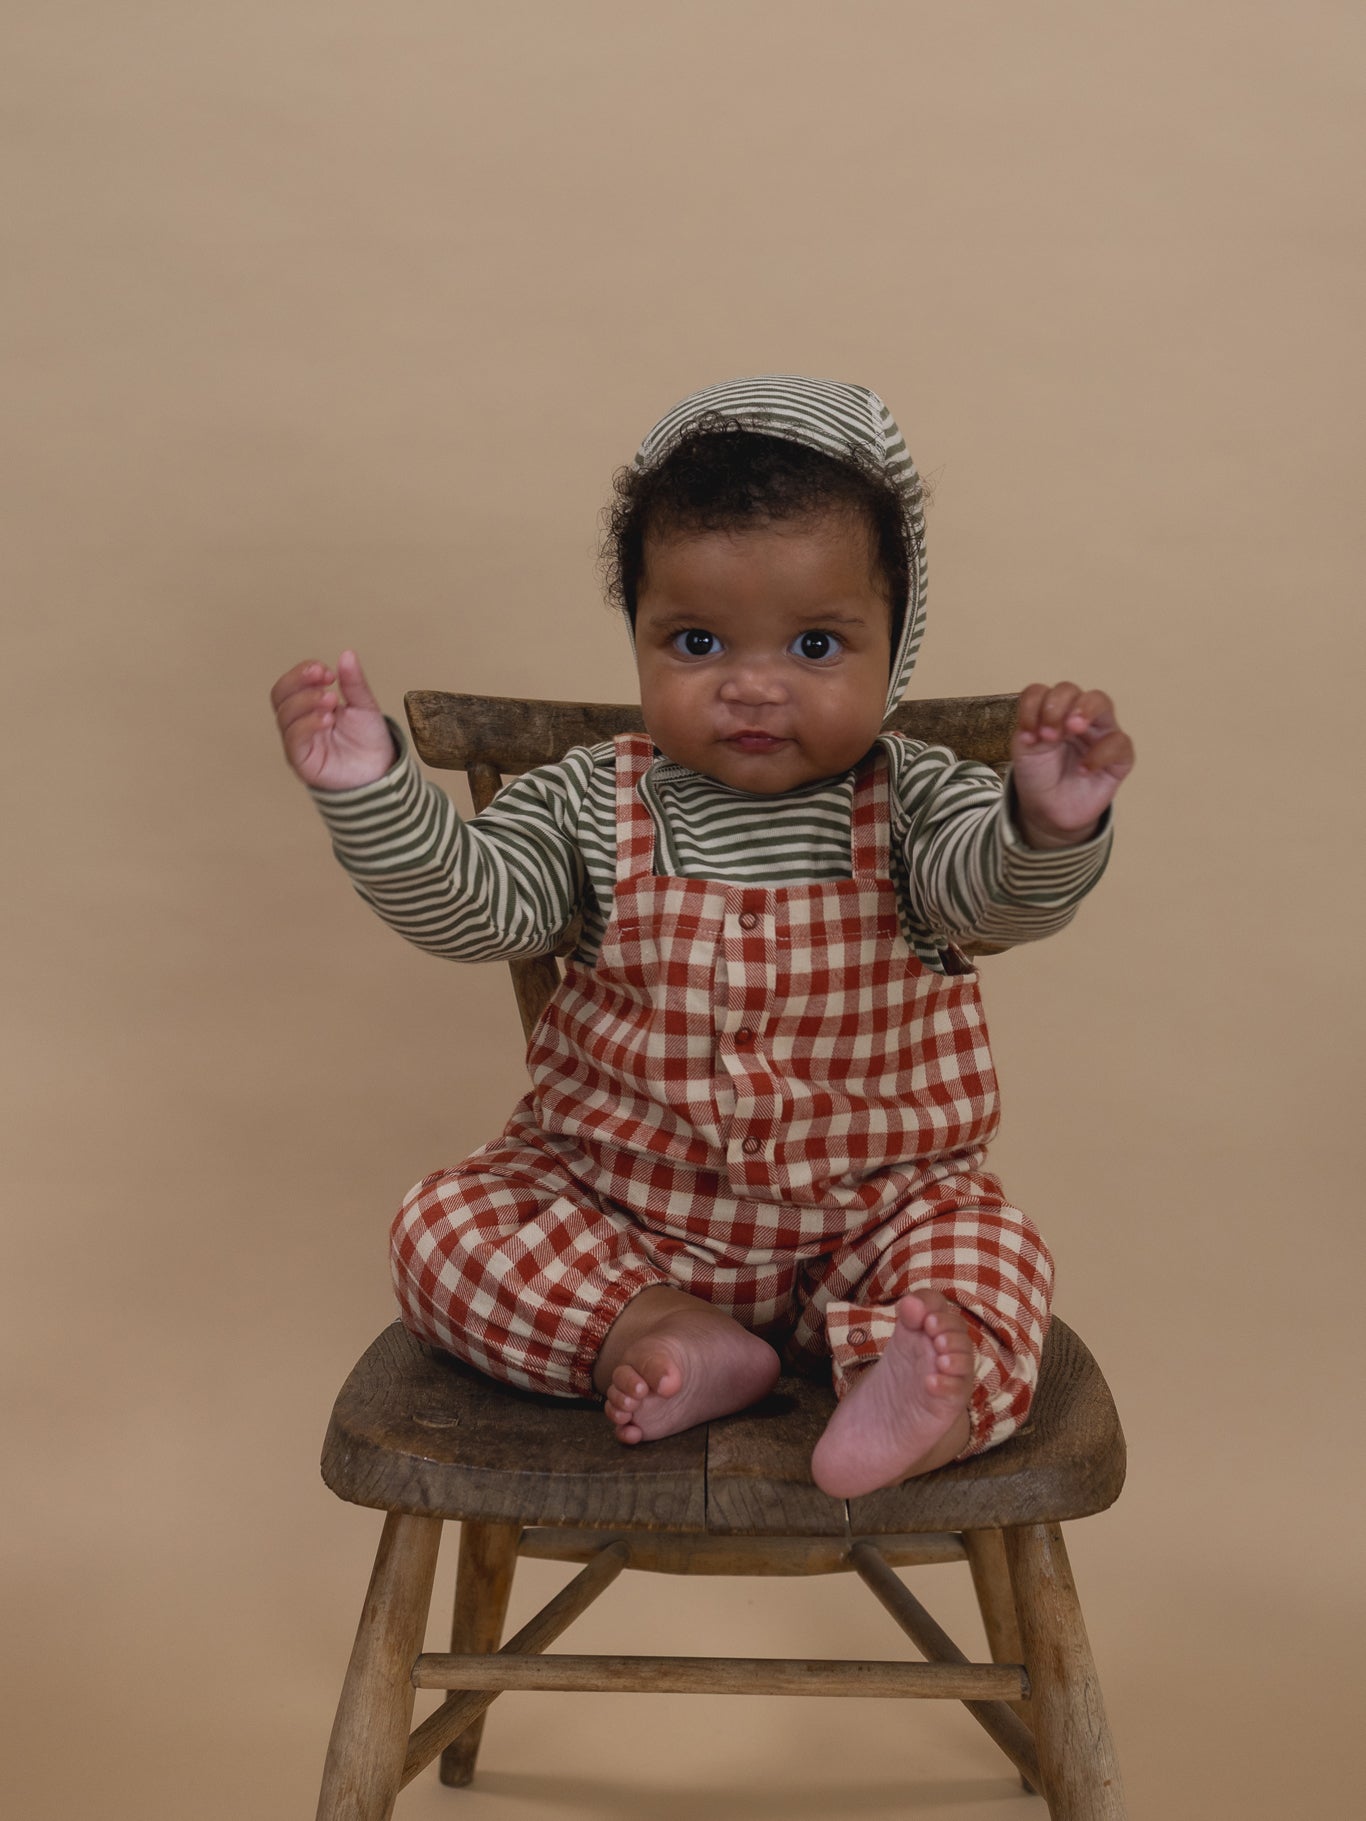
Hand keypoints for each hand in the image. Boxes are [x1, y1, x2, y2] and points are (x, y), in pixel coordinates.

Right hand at [270, 650, 396, 789]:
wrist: (379, 771)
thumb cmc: (368, 740)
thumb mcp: (364, 706)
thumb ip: (354, 683)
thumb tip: (347, 654)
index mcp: (309, 705)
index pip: (291, 683)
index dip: (303, 673)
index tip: (326, 670)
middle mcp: (299, 721)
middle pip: (279, 695)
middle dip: (298, 681)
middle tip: (323, 677)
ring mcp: (298, 740)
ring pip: (284, 714)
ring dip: (306, 701)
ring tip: (332, 700)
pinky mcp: (301, 760)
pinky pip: (294, 738)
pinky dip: (307, 724)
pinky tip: (326, 718)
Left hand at [1011, 682, 1134, 848]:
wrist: (1047, 810)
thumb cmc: (1039, 775)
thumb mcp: (1026, 750)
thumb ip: (1034, 728)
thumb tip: (1050, 721)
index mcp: (1049, 712)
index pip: (1042, 692)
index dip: (1033, 706)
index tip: (1026, 733)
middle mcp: (1075, 716)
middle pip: (1071, 690)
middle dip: (1058, 704)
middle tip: (1050, 733)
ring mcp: (1098, 732)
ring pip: (1102, 702)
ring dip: (1085, 711)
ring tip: (1071, 730)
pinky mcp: (1118, 756)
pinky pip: (1119, 743)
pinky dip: (1100, 754)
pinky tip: (1082, 770)